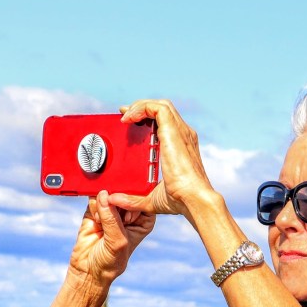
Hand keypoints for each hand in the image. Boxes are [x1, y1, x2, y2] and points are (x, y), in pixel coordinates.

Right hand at [68, 190, 154, 287]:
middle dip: (116, 198)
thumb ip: (112, 218)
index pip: (143, 199)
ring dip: (103, 205)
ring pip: (109, 193)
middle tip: (110, 209)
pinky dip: (94, 206)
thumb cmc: (111, 261)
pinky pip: (94, 197)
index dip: (135, 198)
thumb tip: (103, 194)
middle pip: (126, 192)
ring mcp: (112, 208)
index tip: (125, 206)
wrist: (89, 270)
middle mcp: (129, 212)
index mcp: (143, 219)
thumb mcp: (117, 241)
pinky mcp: (95, 208)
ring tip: (101, 222)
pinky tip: (95, 221)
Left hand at [108, 99, 221, 222]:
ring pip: (161, 105)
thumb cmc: (179, 201)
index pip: (166, 122)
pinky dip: (141, 108)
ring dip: (140, 105)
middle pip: (163, 109)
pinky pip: (157, 109)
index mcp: (181, 146)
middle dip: (142, 108)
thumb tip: (113, 199)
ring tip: (125, 115)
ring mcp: (180, 132)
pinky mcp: (174, 131)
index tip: (129, 122)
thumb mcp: (151, 199)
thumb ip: (133, 199)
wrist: (193, 199)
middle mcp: (183, 135)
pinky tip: (128, 118)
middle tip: (124, 116)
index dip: (147, 118)